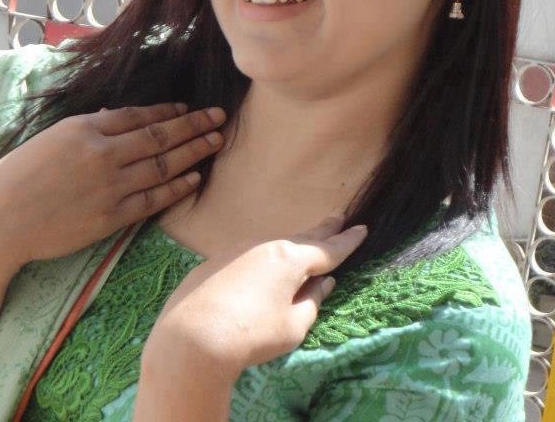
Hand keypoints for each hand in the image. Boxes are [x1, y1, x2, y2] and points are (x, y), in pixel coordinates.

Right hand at [0, 103, 226, 272]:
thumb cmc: (17, 176)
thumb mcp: (52, 138)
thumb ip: (90, 127)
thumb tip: (119, 116)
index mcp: (85, 130)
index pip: (138, 115)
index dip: (168, 111)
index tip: (187, 109)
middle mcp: (102, 154)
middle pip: (160, 136)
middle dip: (194, 125)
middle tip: (219, 116)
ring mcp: (110, 187)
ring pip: (163, 165)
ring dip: (194, 151)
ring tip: (217, 140)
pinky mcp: (111, 217)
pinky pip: (153, 199)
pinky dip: (177, 187)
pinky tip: (194, 177)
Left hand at [144, 213, 367, 377]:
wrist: (191, 338)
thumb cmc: (251, 335)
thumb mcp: (292, 326)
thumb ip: (311, 301)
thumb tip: (321, 283)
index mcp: (290, 260)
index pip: (328, 250)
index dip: (347, 241)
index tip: (362, 228)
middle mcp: (265, 246)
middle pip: (301, 238)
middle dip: (323, 229)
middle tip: (338, 216)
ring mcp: (237, 251)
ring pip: (272, 248)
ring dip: (290, 248)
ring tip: (303, 248)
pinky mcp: (214, 262)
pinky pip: (248, 258)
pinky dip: (262, 262)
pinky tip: (260, 276)